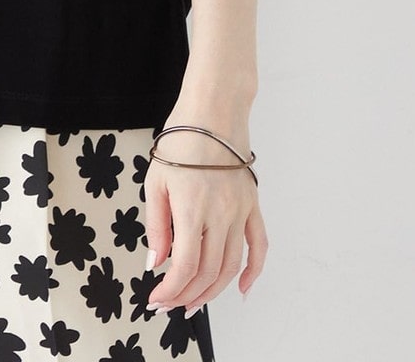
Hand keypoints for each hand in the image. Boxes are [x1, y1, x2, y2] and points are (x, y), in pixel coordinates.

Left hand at [143, 124, 267, 314]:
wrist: (213, 110)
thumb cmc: (181, 140)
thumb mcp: (156, 180)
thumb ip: (157, 226)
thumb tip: (156, 263)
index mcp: (192, 208)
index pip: (185, 266)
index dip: (170, 290)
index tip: (156, 299)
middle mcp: (220, 214)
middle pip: (209, 272)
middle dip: (187, 295)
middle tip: (170, 305)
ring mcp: (240, 210)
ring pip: (232, 265)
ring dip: (214, 291)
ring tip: (195, 303)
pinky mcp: (253, 204)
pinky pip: (258, 245)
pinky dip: (254, 271)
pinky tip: (243, 290)